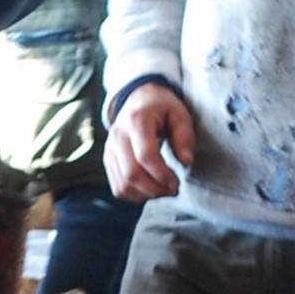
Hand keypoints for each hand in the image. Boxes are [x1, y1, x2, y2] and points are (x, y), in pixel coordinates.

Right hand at [104, 83, 194, 201]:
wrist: (137, 99)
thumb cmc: (161, 107)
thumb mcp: (179, 113)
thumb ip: (185, 136)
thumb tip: (186, 161)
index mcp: (136, 121)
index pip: (145, 156)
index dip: (162, 174)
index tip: (176, 182)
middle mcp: (118, 136)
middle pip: (131, 174)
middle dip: (154, 188)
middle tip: (172, 189)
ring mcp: (110, 149)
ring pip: (122, 184)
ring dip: (145, 194)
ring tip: (162, 190)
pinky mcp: (108, 160)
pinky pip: (117, 187)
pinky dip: (134, 194)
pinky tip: (150, 189)